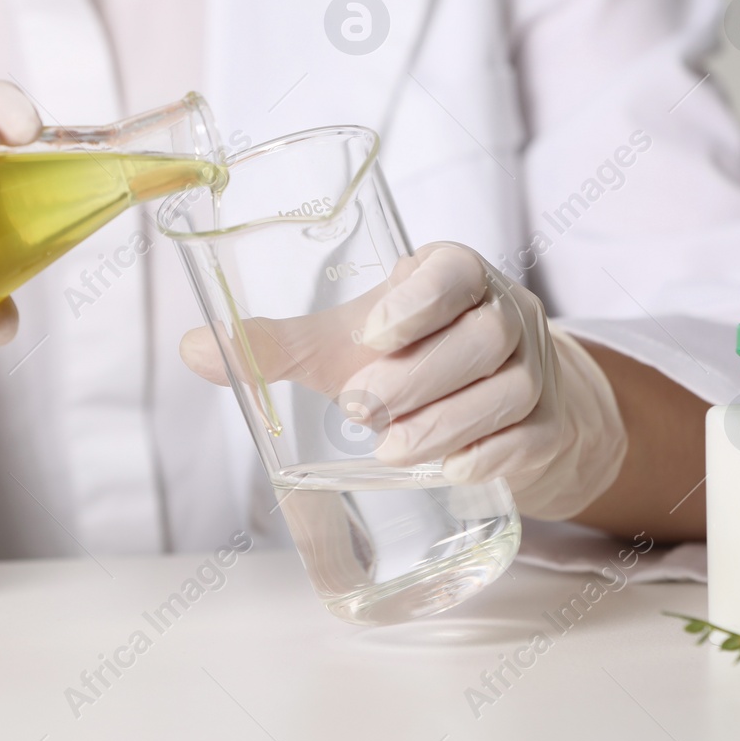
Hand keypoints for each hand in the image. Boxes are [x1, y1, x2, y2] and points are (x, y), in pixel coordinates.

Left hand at [179, 242, 625, 519]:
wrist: (500, 407)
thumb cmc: (411, 360)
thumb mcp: (347, 345)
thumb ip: (276, 345)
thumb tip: (191, 347)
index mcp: (453, 276)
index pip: (454, 270)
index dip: (419, 298)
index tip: (372, 333)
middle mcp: (505, 315)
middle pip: (482, 338)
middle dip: (417, 377)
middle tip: (358, 408)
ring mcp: (537, 372)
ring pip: (506, 391)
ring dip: (445, 423)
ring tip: (391, 449)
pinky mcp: (548, 428)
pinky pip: (526, 439)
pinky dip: (486, 456)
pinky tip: (448, 469)